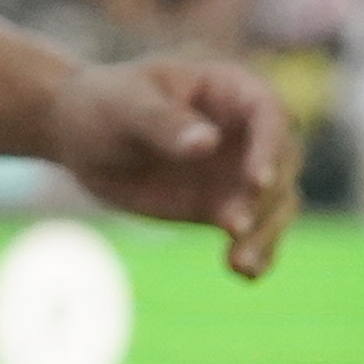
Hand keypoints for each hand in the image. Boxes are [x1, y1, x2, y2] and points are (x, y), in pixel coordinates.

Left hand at [40, 54, 298, 278]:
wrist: (80, 136)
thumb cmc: (105, 104)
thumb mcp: (126, 106)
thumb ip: (164, 123)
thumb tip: (206, 144)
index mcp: (231, 89)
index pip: (269, 115)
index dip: (269, 148)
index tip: (257, 182)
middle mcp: (247, 131)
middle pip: (283, 163)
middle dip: (266, 197)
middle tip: (235, 226)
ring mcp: (240, 170)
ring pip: (277, 203)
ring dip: (266, 234)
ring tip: (240, 263)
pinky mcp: (224, 204)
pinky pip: (254, 231)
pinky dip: (257, 252)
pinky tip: (244, 274)